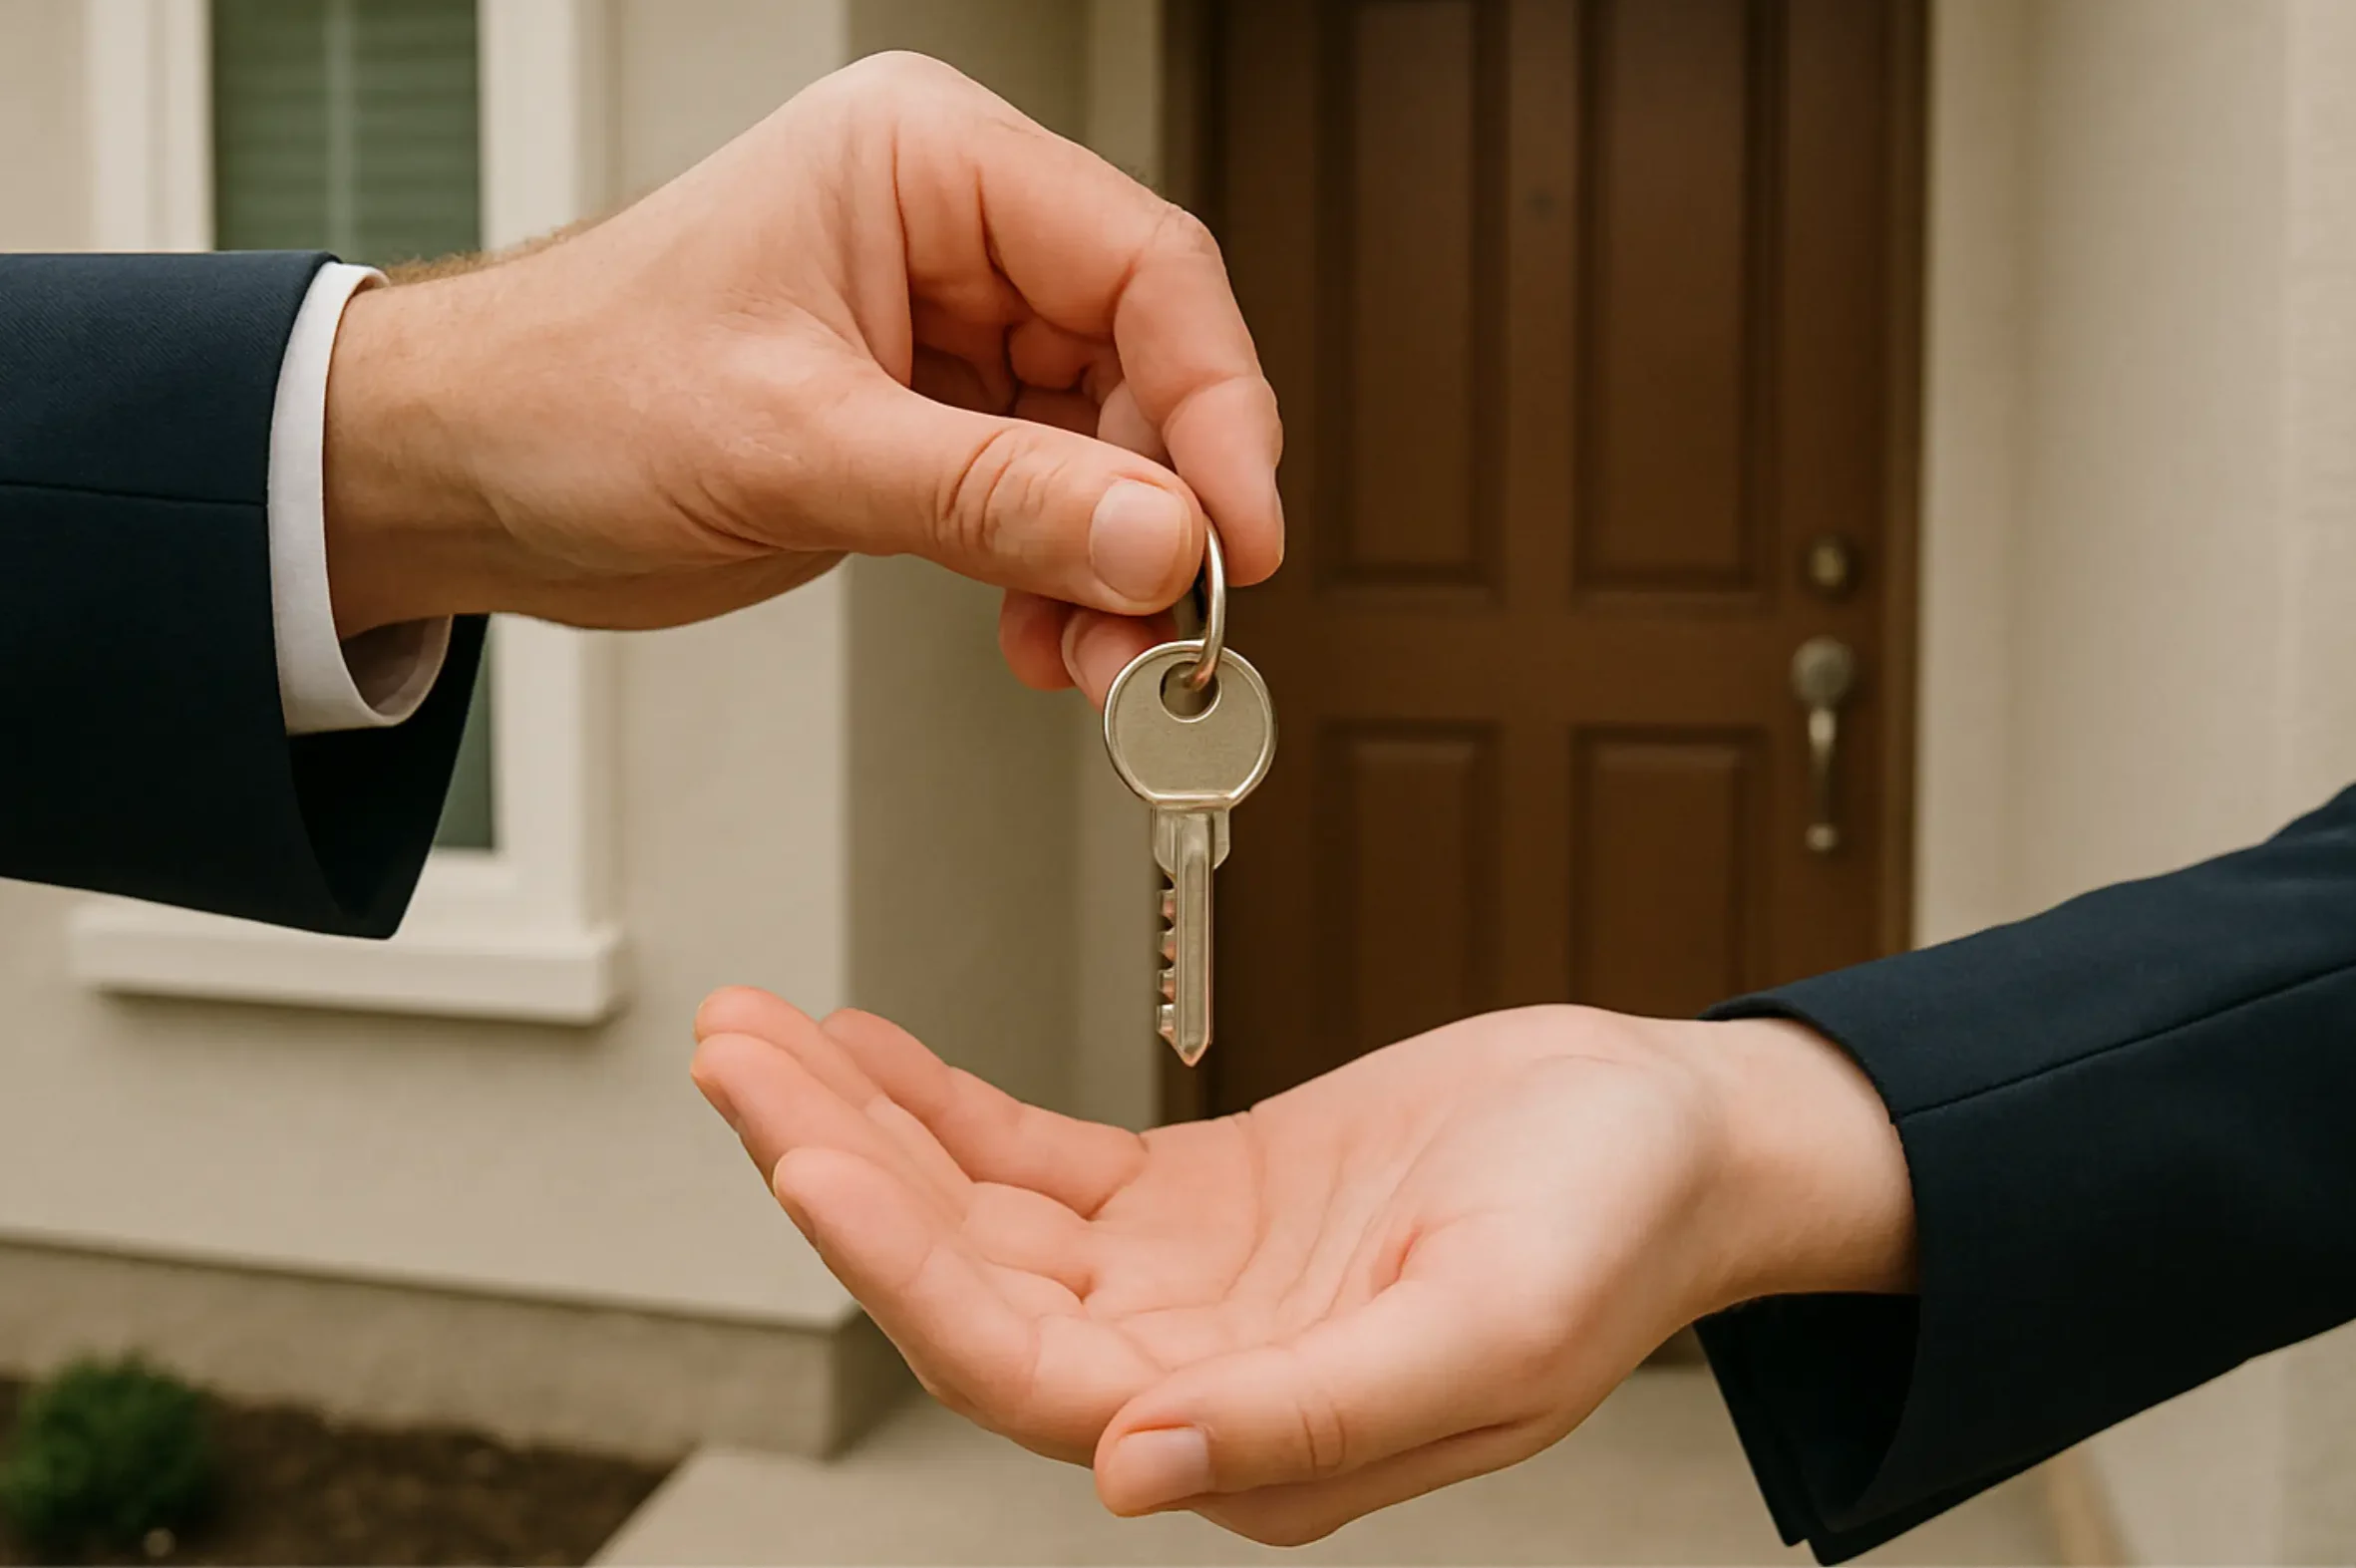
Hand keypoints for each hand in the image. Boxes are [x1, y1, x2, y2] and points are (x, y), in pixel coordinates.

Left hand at [321, 51, 1280, 702]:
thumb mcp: (793, 446)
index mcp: (925, 161)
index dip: (1215, 404)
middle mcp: (952, 232)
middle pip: (1141, 364)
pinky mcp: (927, 417)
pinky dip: (1057, 577)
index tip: (1238, 531)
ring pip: (1104, 447)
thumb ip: (991, 495)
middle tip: (1164, 628)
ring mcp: (946, 328)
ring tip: (1097, 662)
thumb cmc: (566, 393)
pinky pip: (1044, 496)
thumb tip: (1160, 539)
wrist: (455, 473)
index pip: (1140, 265)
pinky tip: (1044, 638)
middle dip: (1156, 511)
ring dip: (1113, 565)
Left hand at [688, 991, 1914, 1543]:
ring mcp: (1184, 1291)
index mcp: (1250, 1435)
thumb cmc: (1615, 1228)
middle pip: (965, 1285)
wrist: (1676, 1135)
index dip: (904, 1268)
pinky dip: (944, 1105)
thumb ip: (1312, 1415)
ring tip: (762, 1033)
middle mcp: (1191, 1376)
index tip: (807, 1152)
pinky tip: (872, 1045)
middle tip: (737, 1055)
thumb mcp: (1490, 1323)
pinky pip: (1033, 1161)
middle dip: (840, 1168)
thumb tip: (1134, 1474)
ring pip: (978, 1218)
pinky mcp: (1192, 1207)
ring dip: (866, 1126)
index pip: (1024, 1369)